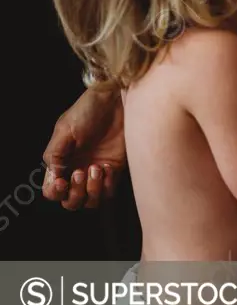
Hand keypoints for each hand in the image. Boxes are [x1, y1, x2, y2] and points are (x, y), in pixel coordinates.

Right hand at [42, 89, 126, 209]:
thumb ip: (55, 155)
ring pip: (91, 202)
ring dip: (92, 191)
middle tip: (81, 172)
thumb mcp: (64, 129)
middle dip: (75, 194)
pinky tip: (108, 166)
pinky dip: (108, 185)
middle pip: (72, 202)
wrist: (117, 102)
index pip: (52, 191)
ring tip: (96, 168)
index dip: (55, 192)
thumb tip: (54, 178)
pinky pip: (110, 191)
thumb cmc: (88, 110)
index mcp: (61, 162)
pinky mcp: (116, 169)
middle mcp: (77, 170)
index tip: (62, 180)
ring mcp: (97, 171)